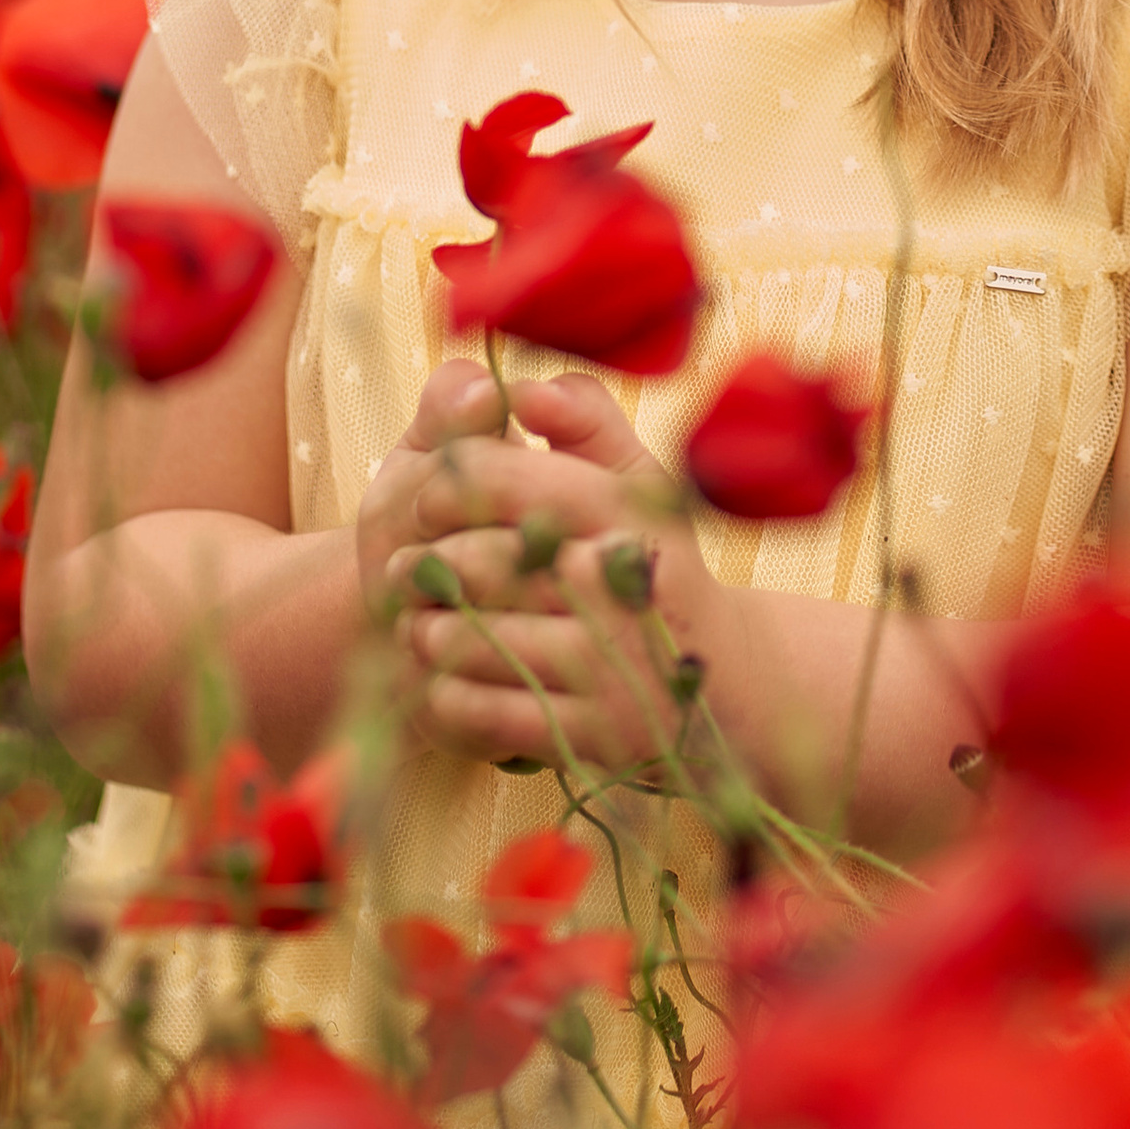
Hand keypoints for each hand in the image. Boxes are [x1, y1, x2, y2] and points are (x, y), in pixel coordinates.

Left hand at [381, 364, 731, 772]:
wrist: (724, 692)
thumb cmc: (653, 566)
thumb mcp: (636, 480)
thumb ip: (583, 416)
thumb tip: (522, 390)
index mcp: (626, 511)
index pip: (500, 479)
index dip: (445, 485)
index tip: (427, 498)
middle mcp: (622, 588)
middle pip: (481, 563)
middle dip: (427, 566)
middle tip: (405, 570)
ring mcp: (612, 670)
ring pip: (477, 642)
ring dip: (430, 633)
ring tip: (420, 624)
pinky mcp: (595, 738)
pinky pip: (486, 714)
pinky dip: (449, 696)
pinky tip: (445, 679)